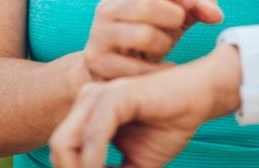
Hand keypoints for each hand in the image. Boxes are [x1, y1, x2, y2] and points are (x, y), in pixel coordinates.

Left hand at [50, 55, 223, 167]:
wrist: (200, 96)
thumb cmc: (170, 123)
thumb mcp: (137, 162)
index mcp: (88, 113)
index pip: (63, 151)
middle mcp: (87, 101)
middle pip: (58, 148)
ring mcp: (98, 96)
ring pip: (66, 142)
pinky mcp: (115, 96)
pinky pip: (95, 135)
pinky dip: (95, 160)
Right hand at [82, 0, 223, 82]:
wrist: (115, 70)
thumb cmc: (150, 34)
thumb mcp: (173, 15)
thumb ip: (197, 6)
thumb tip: (215, 14)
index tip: (189, 3)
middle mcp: (106, 7)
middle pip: (146, 4)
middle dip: (173, 17)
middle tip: (179, 27)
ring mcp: (99, 34)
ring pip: (143, 35)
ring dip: (165, 44)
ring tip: (166, 48)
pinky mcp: (99, 61)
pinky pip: (138, 67)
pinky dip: (160, 71)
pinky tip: (165, 68)